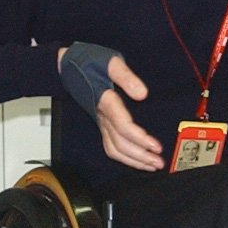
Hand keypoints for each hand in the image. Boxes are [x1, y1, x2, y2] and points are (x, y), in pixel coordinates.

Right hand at [95, 55, 163, 170]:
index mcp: (105, 101)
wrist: (68, 64)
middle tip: (158, 162)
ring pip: (115, 149)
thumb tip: (142, 93)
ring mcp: (101, 122)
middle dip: (140, 156)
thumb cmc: (90, 61)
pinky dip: (124, 157)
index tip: (156, 146)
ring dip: (133, 160)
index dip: (140, 139)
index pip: (123, 126)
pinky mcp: (101, 123)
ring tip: (151, 165)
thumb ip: (127, 77)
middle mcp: (102, 116)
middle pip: (120, 144)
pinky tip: (136, 160)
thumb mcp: (111, 62)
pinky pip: (111, 146)